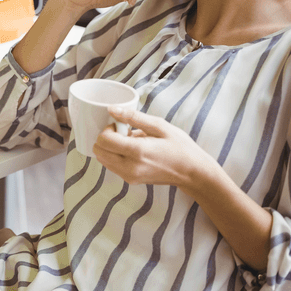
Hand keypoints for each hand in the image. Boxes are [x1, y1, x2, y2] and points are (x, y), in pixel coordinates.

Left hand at [92, 106, 213, 189]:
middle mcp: (129, 167)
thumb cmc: (180, 147)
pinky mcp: (130, 180)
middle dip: (106, 138)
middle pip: (98, 150)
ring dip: (109, 148)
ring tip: (129, 142)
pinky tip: (131, 151)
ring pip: (102, 159)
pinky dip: (114, 156)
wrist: (192, 172)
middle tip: (124, 133)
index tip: (121, 125)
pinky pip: (111, 166)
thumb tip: (111, 109)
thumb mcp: (159, 126)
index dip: (108, 129)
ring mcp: (129, 176)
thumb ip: (133, 117)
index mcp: (137, 152)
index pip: (103, 140)